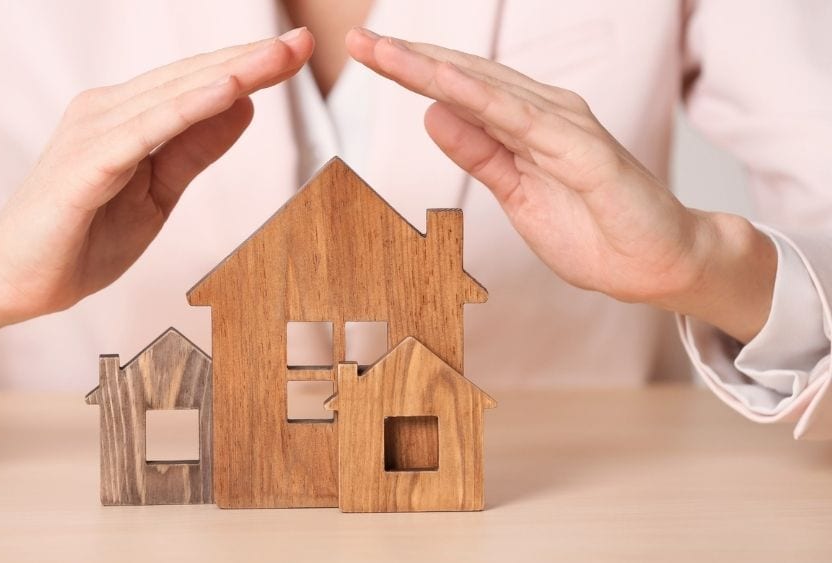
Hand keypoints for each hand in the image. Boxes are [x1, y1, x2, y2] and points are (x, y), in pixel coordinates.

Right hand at [0, 29, 314, 375]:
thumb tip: (244, 107)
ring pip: (174, 95)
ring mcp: (94, 133)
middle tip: (305, 40)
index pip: (196, 83)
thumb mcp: (159, 193)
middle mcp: (108, 111)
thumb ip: (196, 150)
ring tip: (279, 55)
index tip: (298, 50)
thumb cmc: (84, 236)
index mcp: (126, 116)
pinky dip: (188, 109)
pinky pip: (146, 132)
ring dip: (231, 73)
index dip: (248, 66)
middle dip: (251, 59)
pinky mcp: (86, 165)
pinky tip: (228, 92)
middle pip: (191, 78)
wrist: (18, 281)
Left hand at [346, 28, 775, 342]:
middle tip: (358, 41)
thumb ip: (479, 154)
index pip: (458, 92)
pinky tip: (442, 84)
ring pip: (485, 89)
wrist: (659, 263)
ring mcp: (563, 127)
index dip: (410, 72)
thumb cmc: (594, 230)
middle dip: (409, 59)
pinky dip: (480, 99)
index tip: (365, 57)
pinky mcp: (582, 150)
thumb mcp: (516, 194)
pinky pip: (520, 120)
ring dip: (433, 68)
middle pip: (465, 79)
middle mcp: (543, 113)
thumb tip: (432, 116)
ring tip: (387, 51)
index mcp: (524, 125)